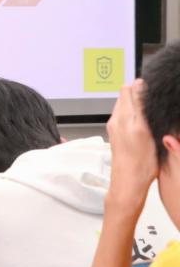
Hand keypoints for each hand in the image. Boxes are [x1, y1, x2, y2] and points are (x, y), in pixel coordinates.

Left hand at [106, 80, 157, 207]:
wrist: (128, 182)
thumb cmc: (141, 162)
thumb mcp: (146, 131)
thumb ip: (141, 107)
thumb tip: (138, 85)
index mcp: (126, 118)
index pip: (128, 90)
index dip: (140, 87)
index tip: (151, 90)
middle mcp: (116, 120)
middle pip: (124, 96)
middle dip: (137, 94)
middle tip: (151, 101)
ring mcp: (114, 127)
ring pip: (123, 106)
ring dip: (134, 104)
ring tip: (148, 113)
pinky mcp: (114, 133)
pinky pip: (121, 116)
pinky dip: (131, 114)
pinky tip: (141, 122)